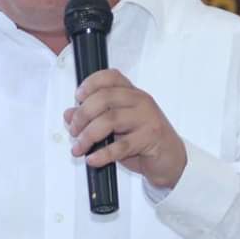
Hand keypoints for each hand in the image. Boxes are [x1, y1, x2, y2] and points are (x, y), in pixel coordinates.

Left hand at [64, 69, 187, 190]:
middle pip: (104, 98)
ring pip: (110, 120)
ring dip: (88, 135)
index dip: (91, 83)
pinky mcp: (150, 138)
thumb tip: (69, 115)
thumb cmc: (143, 141)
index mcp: (132, 94)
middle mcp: (140, 102)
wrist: (170, 161)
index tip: (77, 97)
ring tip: (79, 148)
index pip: (111, 77)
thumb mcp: (115, 128)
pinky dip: (102, 154)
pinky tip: (93, 159)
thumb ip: (93, 118)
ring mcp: (147, 118)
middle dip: (82, 115)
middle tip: (74, 130)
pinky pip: (121, 146)